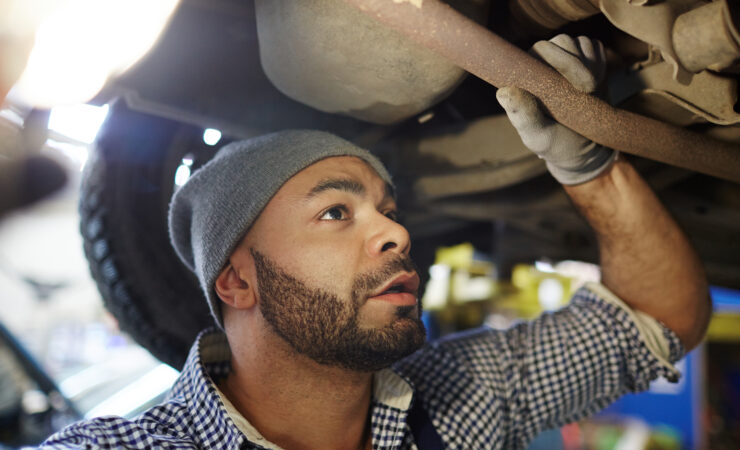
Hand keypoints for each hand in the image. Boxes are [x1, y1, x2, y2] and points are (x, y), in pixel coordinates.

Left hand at [496, 34, 616, 184]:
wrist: (583, 148)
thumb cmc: (554, 143)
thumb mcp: (537, 136)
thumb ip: (523, 116)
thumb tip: (504, 93)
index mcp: (523, 76)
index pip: (541, 50)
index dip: (564, 61)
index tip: (581, 86)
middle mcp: (540, 62)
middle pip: (564, 42)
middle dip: (581, 64)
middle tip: (589, 90)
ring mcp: (562, 58)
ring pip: (582, 43)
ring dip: (592, 65)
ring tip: (590, 91)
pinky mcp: (583, 59)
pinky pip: (595, 48)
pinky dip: (601, 63)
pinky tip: (596, 84)